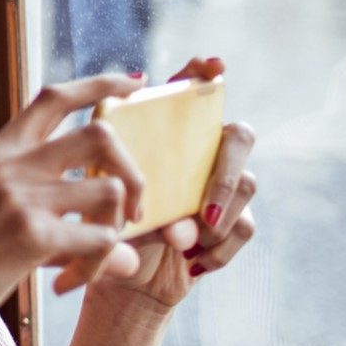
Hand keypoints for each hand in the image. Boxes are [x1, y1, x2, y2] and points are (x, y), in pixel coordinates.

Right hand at [0, 73, 145, 345]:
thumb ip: (47, 213)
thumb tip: (122, 248)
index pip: (53, 98)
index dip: (99, 84)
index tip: (132, 84)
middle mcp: (8, 165)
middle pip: (99, 135)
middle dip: (133, 171)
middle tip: (133, 211)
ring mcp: (19, 198)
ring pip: (110, 189)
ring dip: (117, 229)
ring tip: (93, 259)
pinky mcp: (30, 236)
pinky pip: (101, 240)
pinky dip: (99, 265)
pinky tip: (69, 282)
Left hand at [92, 56, 257, 313]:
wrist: (116, 278)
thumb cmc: (101, 226)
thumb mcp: (97, 194)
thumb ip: (117, 175)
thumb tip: (158, 195)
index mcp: (163, 137)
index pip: (192, 92)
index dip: (205, 73)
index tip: (214, 66)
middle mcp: (198, 154)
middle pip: (239, 136)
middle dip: (225, 169)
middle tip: (202, 206)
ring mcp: (220, 188)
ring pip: (248, 183)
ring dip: (217, 215)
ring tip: (179, 239)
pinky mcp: (231, 223)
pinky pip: (246, 226)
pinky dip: (218, 248)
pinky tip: (192, 261)